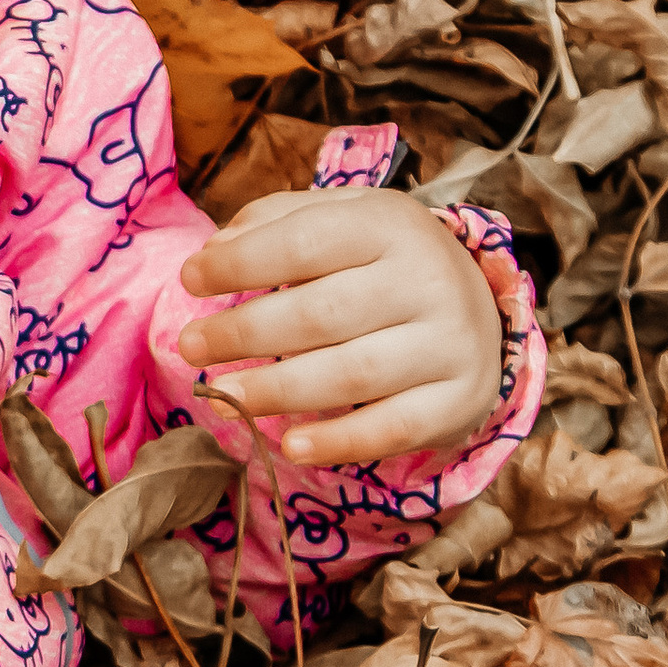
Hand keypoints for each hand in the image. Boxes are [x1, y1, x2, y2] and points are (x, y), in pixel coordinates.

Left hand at [176, 189, 503, 468]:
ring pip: (352, 374)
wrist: (477, 311)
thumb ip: (275, 224)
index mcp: (393, 224)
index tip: (190, 279)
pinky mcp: (457, 401)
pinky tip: (288, 446)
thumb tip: (213, 253)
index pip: (307, 241)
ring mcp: (449, 344)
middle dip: (246, 332)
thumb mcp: (340, 220)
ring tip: (224, 395)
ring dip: (277, 390)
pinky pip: (391, 429)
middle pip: (322, 313)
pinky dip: (337, 442)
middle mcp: (429, 280)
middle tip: (190, 347)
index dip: (242, 263)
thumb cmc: (381, 265)